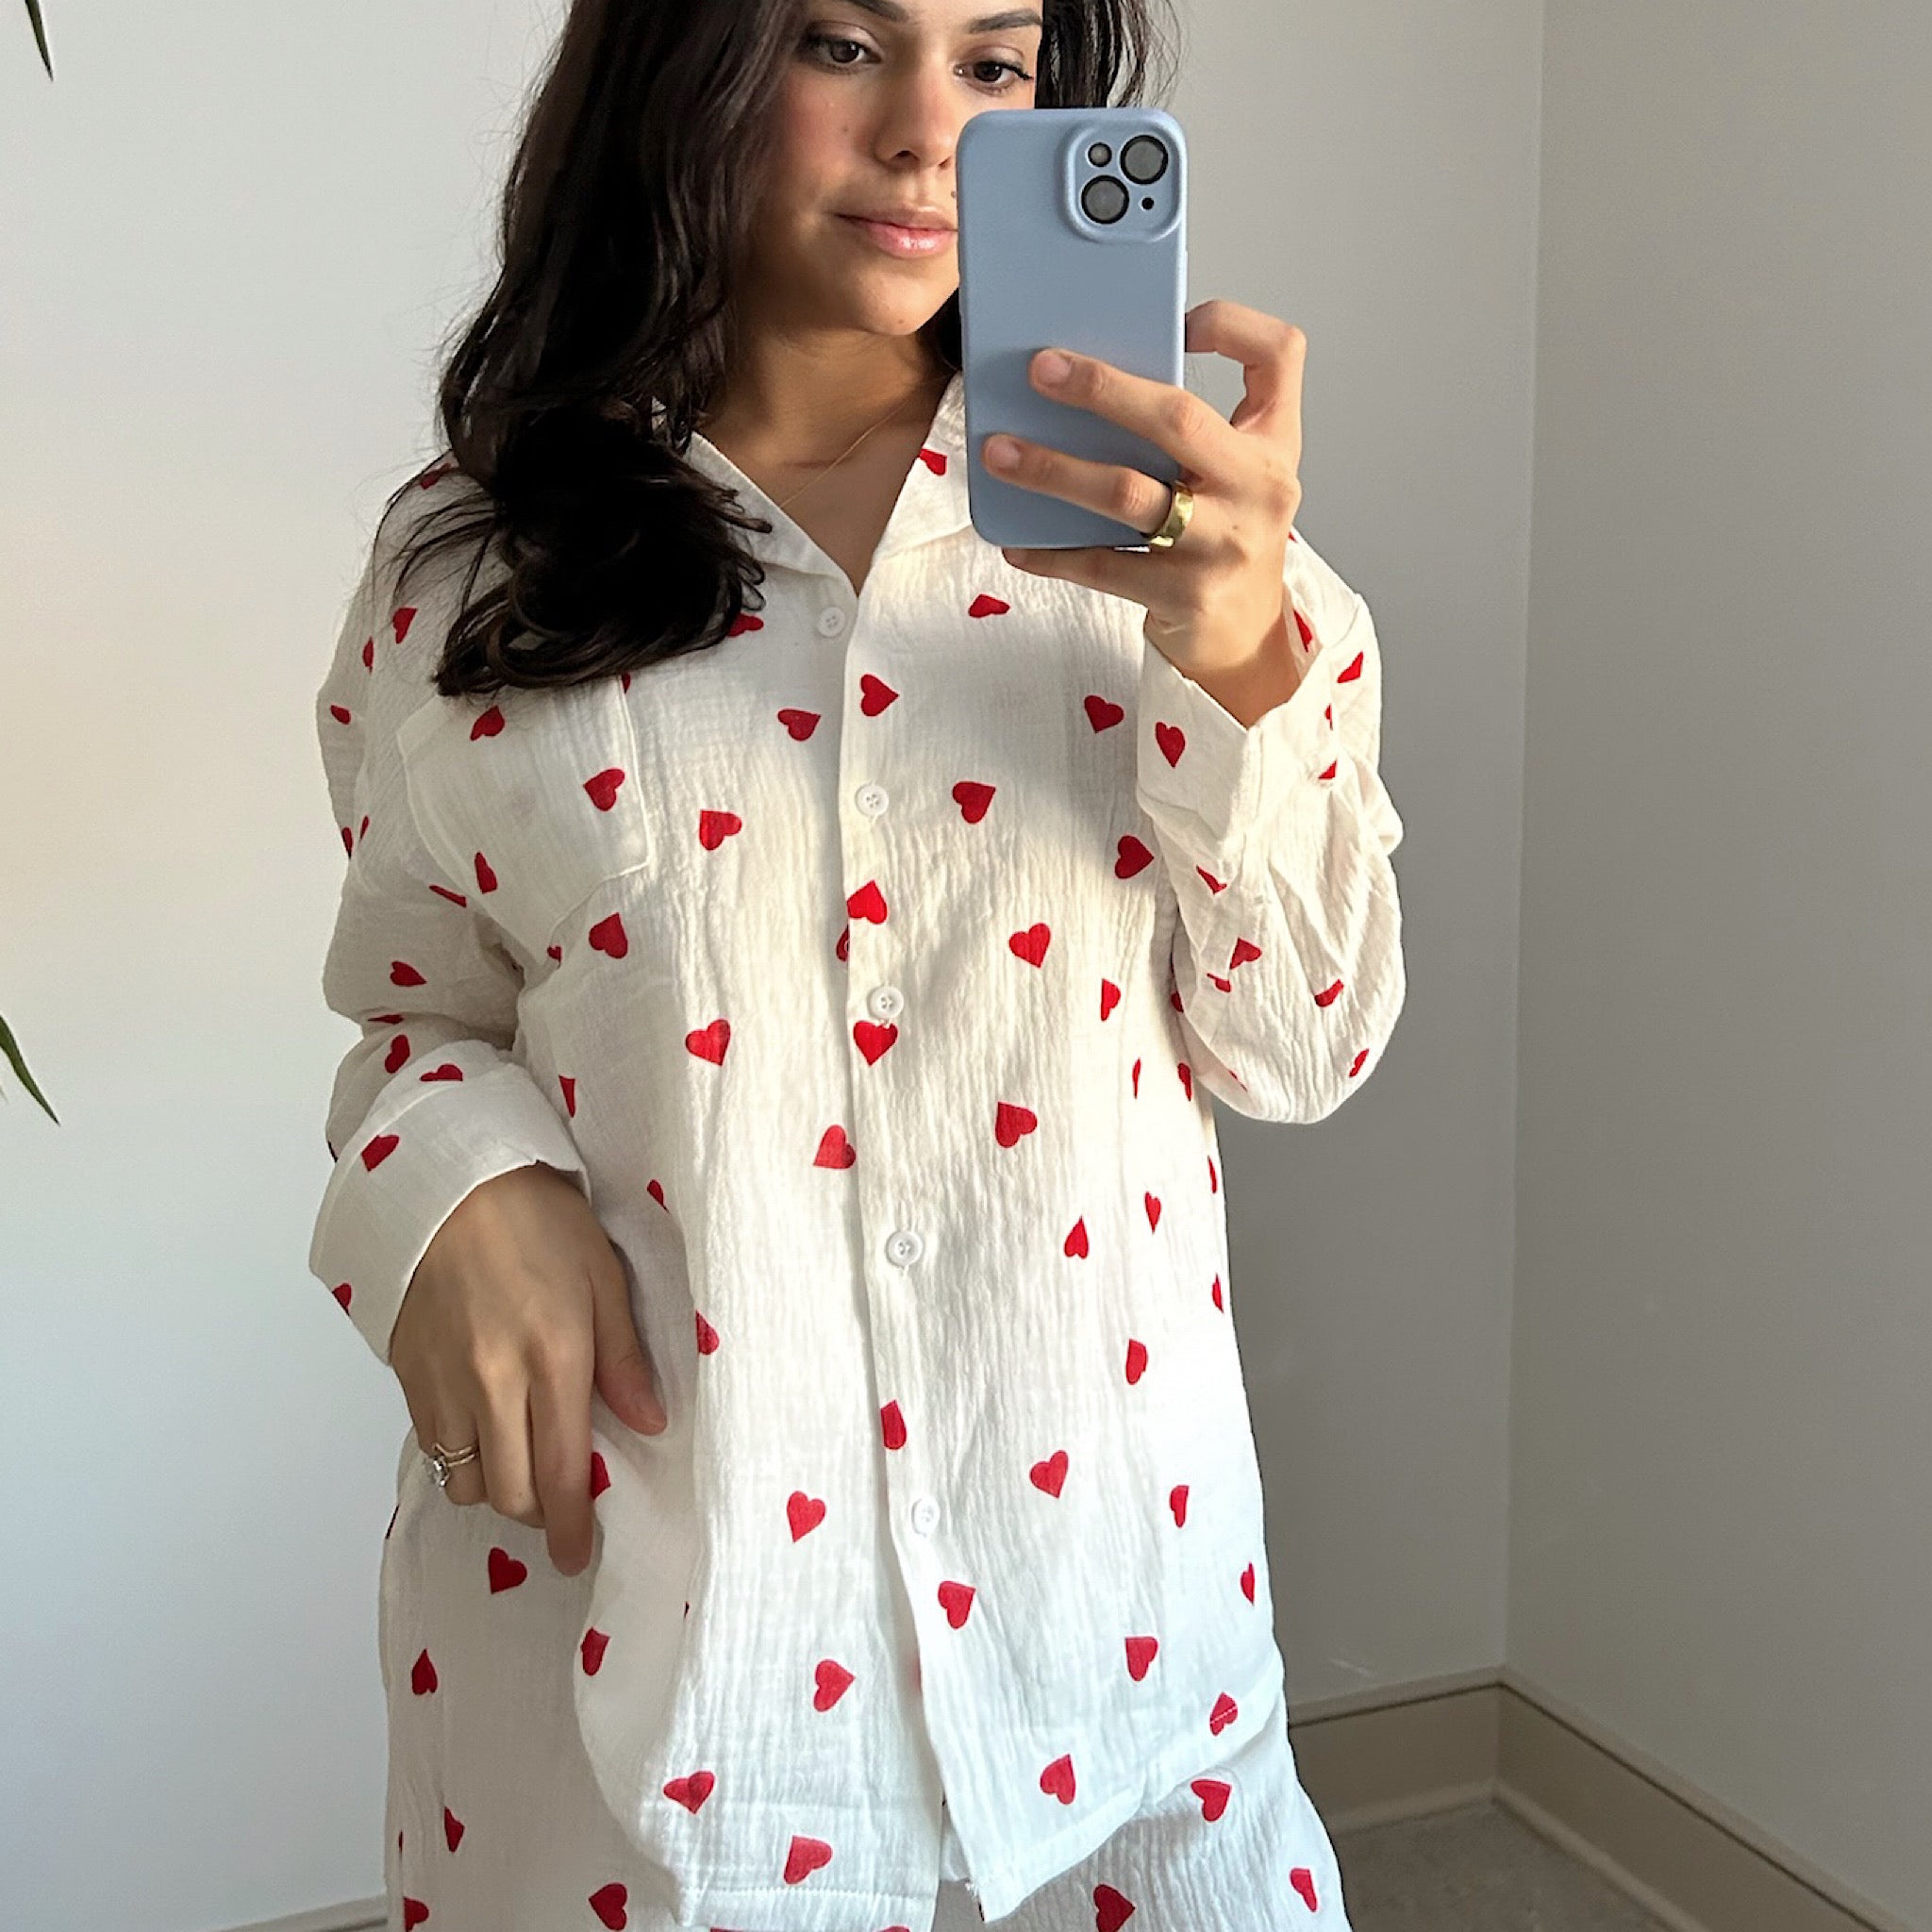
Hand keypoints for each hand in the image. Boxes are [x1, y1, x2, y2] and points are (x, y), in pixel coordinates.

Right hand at [389, 1162, 666, 1577]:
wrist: (448, 1182)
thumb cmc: (537, 1218)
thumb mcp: (603, 1275)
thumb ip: (624, 1357)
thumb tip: (650, 1423)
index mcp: (553, 1359)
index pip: (561, 1473)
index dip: (570, 1526)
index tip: (579, 1553)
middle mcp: (494, 1383)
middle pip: (510, 1494)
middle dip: (538, 1514)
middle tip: (561, 1504)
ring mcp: (444, 1383)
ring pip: (466, 1480)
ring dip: (498, 1487)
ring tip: (523, 1460)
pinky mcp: (408, 1375)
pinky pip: (433, 1445)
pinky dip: (461, 1455)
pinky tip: (485, 1428)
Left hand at [981, 299, 1306, 681]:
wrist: (1245, 638)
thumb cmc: (1227, 541)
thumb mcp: (1236, 475)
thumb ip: (1195, 428)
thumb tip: (1093, 382)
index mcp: (1273, 445)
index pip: (1279, 355)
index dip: (1230, 324)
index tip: (1176, 320)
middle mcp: (1257, 489)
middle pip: (1178, 418)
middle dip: (1102, 388)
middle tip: (1042, 368)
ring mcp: (1222, 545)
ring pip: (1128, 494)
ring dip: (1055, 470)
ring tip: (1001, 453)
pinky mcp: (1184, 595)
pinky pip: (1102, 565)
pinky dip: (1052, 553)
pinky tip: (1017, 541)